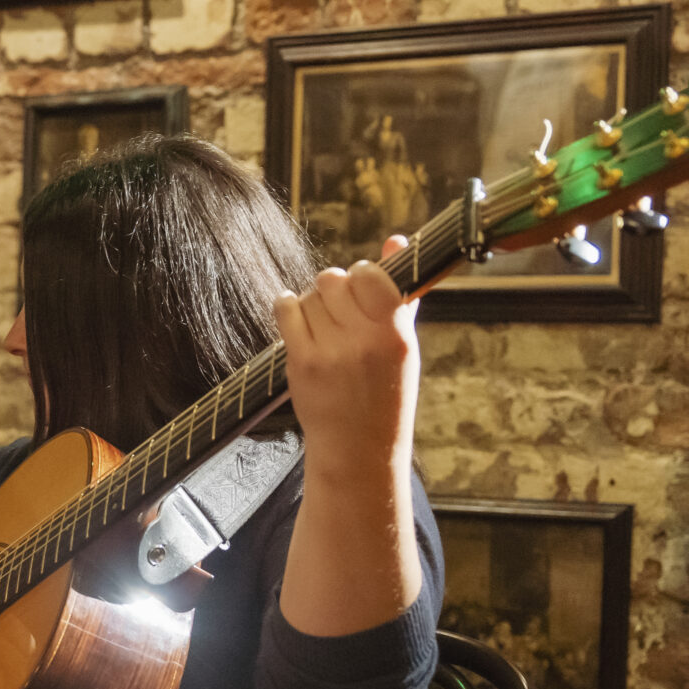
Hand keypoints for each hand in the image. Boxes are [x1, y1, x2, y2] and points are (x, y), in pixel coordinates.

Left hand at [275, 233, 419, 484]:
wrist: (357, 447)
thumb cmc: (384, 392)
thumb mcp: (403, 345)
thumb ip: (401, 293)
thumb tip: (396, 240)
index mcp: (395, 334)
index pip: (371, 274)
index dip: (362, 274)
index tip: (362, 289)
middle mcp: (364, 340)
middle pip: (335, 279)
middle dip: (334, 288)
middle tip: (338, 310)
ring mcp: (331, 351)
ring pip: (310, 294)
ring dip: (312, 302)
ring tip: (323, 326)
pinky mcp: (302, 361)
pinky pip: (286, 309)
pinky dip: (288, 308)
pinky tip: (299, 321)